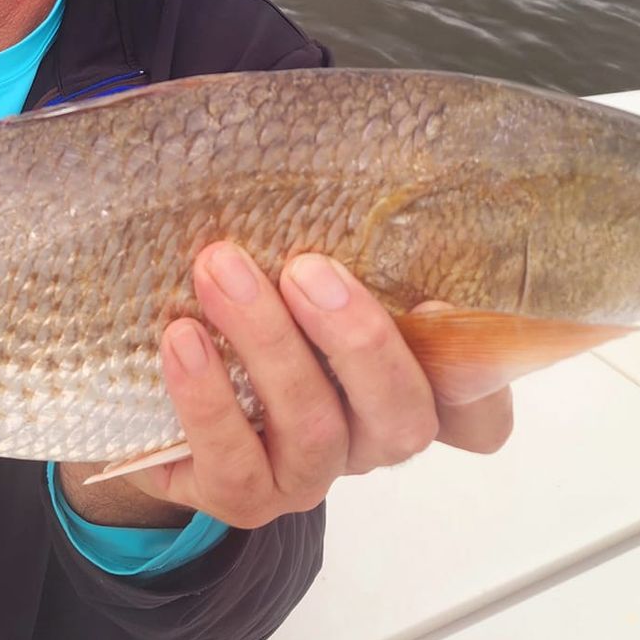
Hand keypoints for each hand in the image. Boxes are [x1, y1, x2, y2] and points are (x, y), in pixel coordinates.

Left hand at [68, 245, 512, 529]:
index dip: (482, 371)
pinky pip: (233, 458)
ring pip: (314, 427)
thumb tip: (325, 144)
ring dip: (269, 344)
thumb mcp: (297, 274)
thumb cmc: (248, 318)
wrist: (157, 400)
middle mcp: (369, 437)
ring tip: (221, 272)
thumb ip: (334, 242)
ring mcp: (307, 474)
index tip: (443, 302)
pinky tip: (183, 339)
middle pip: (401, 411)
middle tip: (307, 267)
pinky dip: (206, 394)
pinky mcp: (240, 495)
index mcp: (406, 386)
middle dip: (357, 336)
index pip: (483, 408)